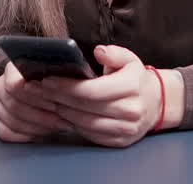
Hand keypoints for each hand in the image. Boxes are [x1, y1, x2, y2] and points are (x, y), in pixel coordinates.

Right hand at [0, 60, 69, 142]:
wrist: (50, 91)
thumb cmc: (56, 81)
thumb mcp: (60, 73)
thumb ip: (58, 76)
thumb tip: (58, 83)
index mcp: (13, 68)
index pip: (16, 85)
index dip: (36, 97)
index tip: (55, 104)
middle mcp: (0, 84)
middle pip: (14, 105)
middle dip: (40, 116)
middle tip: (60, 120)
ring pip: (11, 120)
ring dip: (36, 127)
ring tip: (56, 127)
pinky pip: (6, 133)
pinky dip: (26, 136)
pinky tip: (42, 133)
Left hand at [35, 44, 162, 147]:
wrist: (156, 104)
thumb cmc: (136, 79)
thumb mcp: (130, 60)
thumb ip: (114, 53)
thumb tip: (99, 51)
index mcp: (131, 88)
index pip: (91, 91)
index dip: (66, 87)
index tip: (46, 80)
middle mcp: (130, 111)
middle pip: (83, 108)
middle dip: (56, 98)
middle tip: (36, 90)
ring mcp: (125, 129)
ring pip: (84, 123)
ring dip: (61, 113)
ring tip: (44, 101)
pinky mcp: (119, 141)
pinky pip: (90, 134)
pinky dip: (72, 124)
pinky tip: (61, 114)